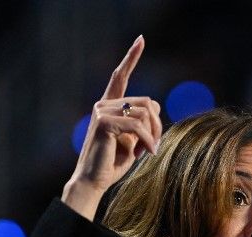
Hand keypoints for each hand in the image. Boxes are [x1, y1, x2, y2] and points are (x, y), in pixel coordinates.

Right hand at [62, 36, 162, 219]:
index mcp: (109, 105)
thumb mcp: (133, 140)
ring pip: (145, 113)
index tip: (141, 39)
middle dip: (157, 124)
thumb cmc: (113, 163)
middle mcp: (103, 104)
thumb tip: (154, 107)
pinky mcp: (103, 123)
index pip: (120, 77)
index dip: (131, 57)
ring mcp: (102, 112)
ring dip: (154, 134)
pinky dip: (148, 140)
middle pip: (147, 102)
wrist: (94, 181)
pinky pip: (137, 125)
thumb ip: (142, 122)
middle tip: (154, 145)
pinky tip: (149, 153)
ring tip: (149, 150)